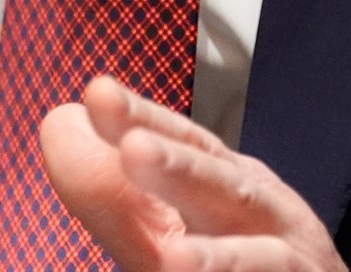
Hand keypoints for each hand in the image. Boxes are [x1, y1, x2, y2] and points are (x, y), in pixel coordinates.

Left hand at [41, 77, 346, 271]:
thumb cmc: (249, 259)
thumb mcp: (181, 222)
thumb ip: (117, 190)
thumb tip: (60, 125)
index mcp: (227, 185)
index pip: (186, 145)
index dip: (145, 120)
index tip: (98, 94)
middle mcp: (264, 215)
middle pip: (222, 188)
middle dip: (180, 169)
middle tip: (134, 149)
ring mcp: (290, 259)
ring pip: (259, 256)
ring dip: (219, 258)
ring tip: (174, 260)